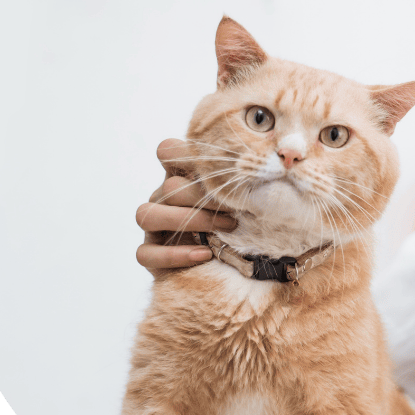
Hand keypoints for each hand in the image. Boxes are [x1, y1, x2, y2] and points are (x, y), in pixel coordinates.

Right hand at [135, 138, 237, 268]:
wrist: (235, 264)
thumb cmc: (240, 224)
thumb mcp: (242, 199)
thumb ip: (243, 180)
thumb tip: (268, 153)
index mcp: (183, 177)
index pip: (167, 150)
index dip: (181, 151)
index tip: (211, 164)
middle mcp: (163, 198)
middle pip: (168, 188)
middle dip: (202, 198)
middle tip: (234, 212)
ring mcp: (154, 227)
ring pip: (147, 214)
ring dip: (187, 221)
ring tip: (221, 230)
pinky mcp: (150, 254)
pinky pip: (146, 253)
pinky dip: (175, 254)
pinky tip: (204, 254)